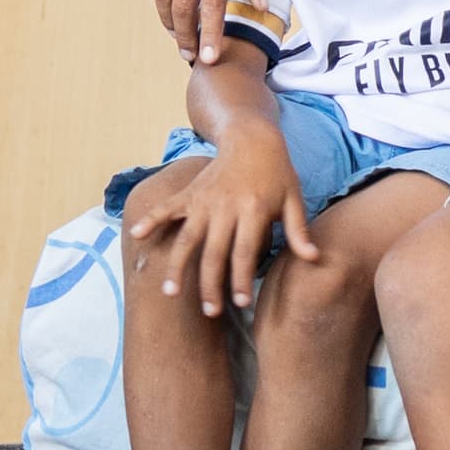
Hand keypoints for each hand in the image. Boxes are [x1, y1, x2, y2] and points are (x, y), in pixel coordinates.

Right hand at [122, 147, 316, 317]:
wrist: (251, 137)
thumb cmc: (277, 171)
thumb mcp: (294, 198)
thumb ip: (299, 230)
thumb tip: (313, 258)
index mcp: (252, 210)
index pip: (245, 251)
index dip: (241, 279)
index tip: (240, 304)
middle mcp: (225, 207)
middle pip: (214, 253)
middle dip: (211, 284)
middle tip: (211, 312)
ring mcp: (203, 201)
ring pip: (187, 238)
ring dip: (178, 266)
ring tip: (170, 293)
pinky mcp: (190, 194)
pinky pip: (168, 208)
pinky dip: (152, 220)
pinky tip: (136, 236)